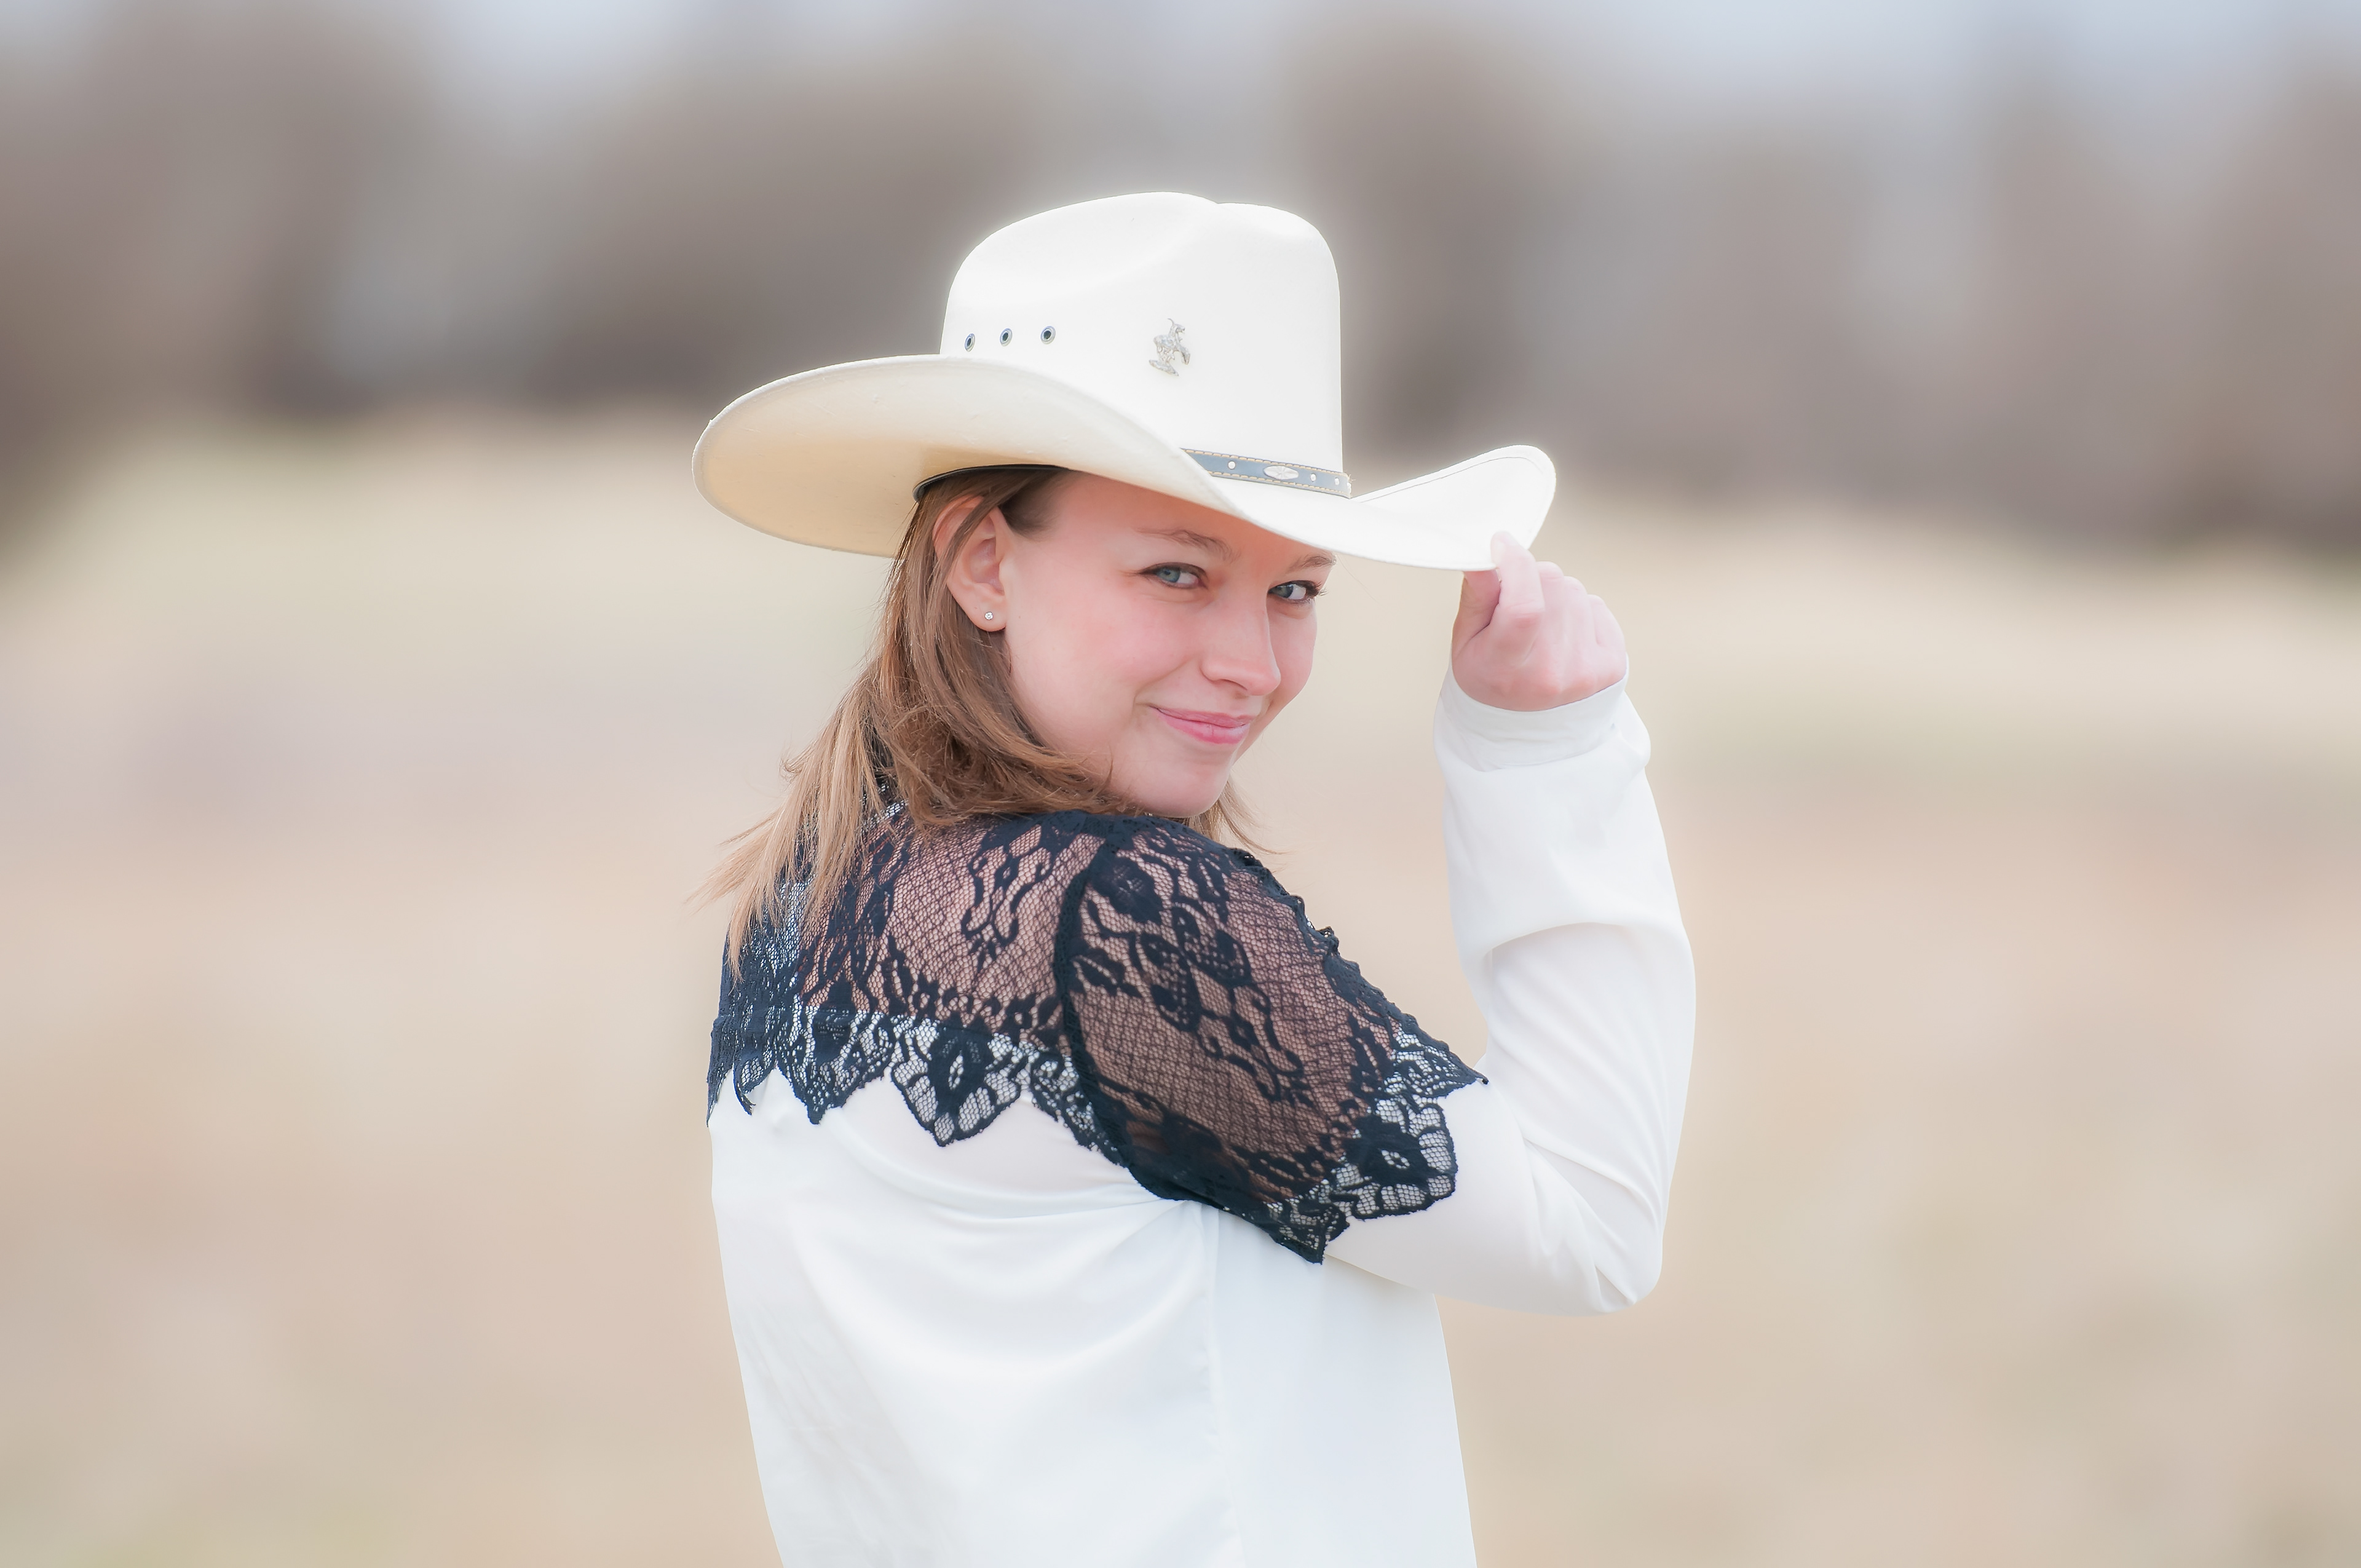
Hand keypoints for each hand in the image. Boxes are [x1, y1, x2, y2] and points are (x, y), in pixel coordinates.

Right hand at [1450, 532, 1627, 711]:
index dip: (1515, 564)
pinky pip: (1597, 606)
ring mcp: (1586, 671)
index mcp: (1507, 669)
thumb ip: (1476, 598)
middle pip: (1551, 585)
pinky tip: (1562, 637)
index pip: (1524, 606)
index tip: (1502, 544)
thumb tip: (1486, 556)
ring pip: (1575, 591)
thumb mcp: (1465, 644)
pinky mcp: (1611, 666)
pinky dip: (1579, 612)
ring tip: (1540, 628)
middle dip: (1531, 577)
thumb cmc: (1490, 680)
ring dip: (1555, 597)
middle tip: (1515, 602)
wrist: (1526, 730)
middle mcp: (1551, 673)